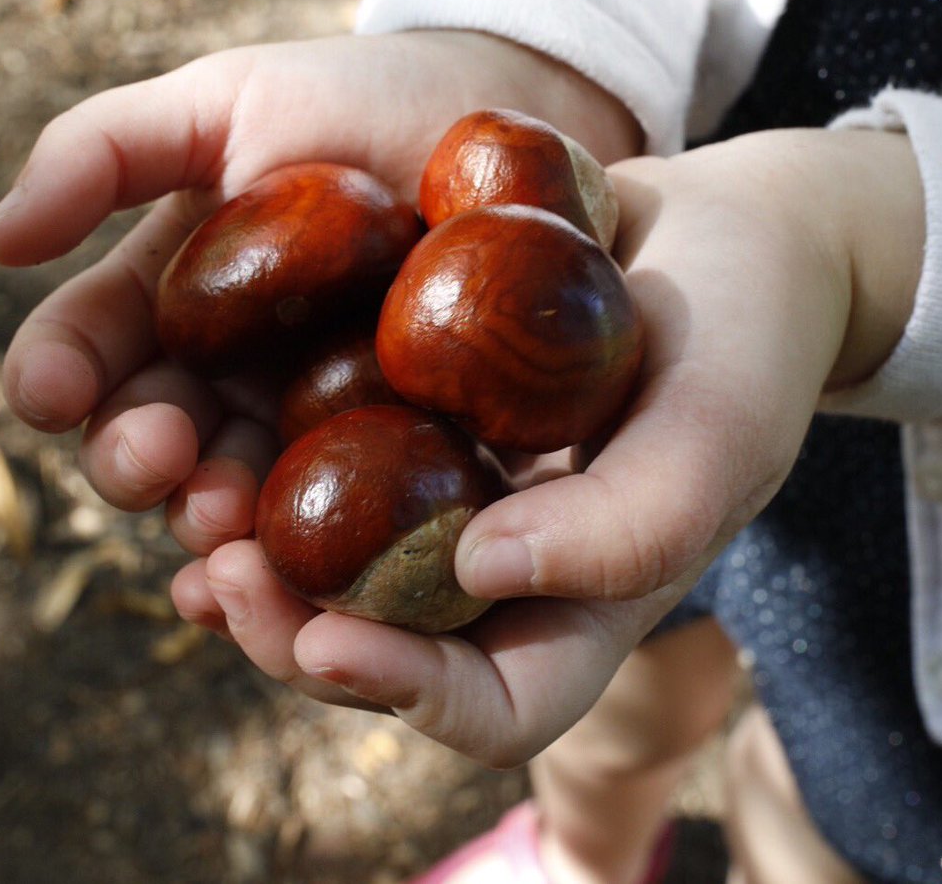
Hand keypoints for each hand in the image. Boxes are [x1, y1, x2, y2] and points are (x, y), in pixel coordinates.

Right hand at [0, 28, 636, 490]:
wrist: (492, 115)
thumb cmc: (355, 99)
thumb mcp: (230, 101)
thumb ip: (109, 149)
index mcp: (171, 302)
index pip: (88, 353)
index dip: (59, 376)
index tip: (50, 391)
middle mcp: (227, 377)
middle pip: (154, 442)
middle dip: (136, 457)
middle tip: (154, 456)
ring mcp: (309, 420)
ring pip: (238, 492)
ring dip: (215, 514)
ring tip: (225, 512)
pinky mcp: (398, 448)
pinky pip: (348, 513)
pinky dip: (315, 543)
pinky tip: (305, 557)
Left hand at [164, 127, 922, 767]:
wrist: (721, 234)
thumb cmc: (748, 334)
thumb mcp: (719, 425)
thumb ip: (634, 521)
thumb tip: (475, 573)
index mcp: (587, 601)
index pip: (499, 706)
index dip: (409, 695)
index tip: (327, 638)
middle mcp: (510, 565)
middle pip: (390, 652)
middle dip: (296, 633)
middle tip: (222, 571)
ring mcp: (461, 492)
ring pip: (340, 569)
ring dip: (261, 565)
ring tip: (192, 514)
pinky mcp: (423, 419)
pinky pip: (335, 470)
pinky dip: (271, 472)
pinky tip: (216, 443)